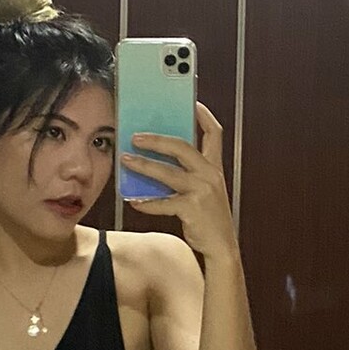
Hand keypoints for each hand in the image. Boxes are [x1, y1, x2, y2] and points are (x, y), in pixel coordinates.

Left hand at [122, 103, 237, 258]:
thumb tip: (158, 160)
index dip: (203, 115)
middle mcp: (210, 175)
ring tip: (126, 160)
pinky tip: (134, 200)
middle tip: (136, 137)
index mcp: (215, 167)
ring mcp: (202, 191)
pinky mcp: (192, 208)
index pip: (214, 133)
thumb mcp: (205, 190)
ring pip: (167, 172)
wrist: (222, 247)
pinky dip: (146, 202)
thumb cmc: (209, 218)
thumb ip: (189, 174)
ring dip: (144, 165)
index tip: (191, 102)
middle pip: (182, 146)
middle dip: (156, 139)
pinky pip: (163, 202)